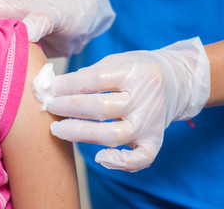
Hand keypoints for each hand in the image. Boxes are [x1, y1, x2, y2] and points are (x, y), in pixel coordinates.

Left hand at [42, 37, 209, 171]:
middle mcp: (145, 98)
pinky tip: (99, 158)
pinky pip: (141, 158)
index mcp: (135, 72)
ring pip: (113, 134)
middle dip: (68, 108)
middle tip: (49, 106)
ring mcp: (151, 122)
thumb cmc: (137, 70)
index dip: (68, 85)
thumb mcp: (117, 60)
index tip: (48, 88)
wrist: (175, 81)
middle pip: (101, 108)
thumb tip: (57, 87)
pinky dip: (121, 163)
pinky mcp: (155, 140)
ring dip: (80, 133)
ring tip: (57, 129)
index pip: (95, 79)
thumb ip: (91, 73)